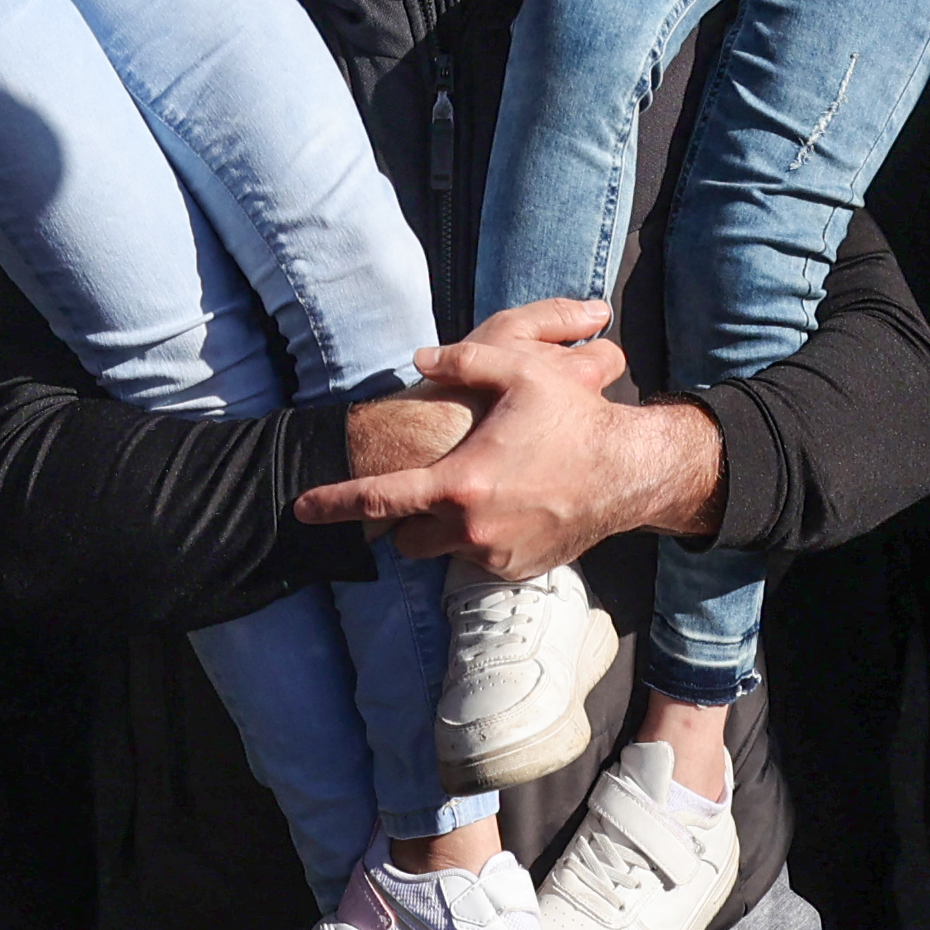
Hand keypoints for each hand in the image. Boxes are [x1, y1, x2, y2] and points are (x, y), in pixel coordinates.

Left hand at [286, 297, 720, 577]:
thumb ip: (465, 359)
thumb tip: (421, 358)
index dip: (333, 504)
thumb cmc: (574, 419)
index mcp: (459, 483)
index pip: (377, 500)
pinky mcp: (518, 571)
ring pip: (441, 551)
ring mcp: (495, 556)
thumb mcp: (521, 372)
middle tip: (421, 489)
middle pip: (405, 538)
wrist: (628, 472)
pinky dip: (478, 541)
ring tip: (468, 496)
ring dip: (442, 530)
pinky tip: (504, 509)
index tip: (301, 507)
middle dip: (403, 518)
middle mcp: (470, 529)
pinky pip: (478, 561)